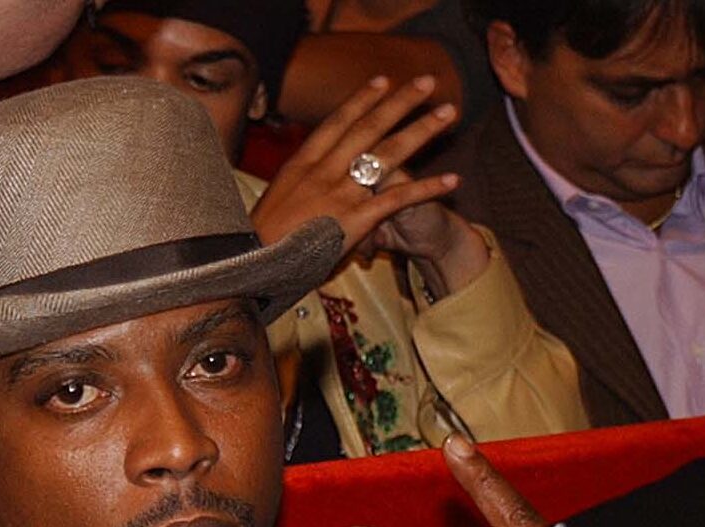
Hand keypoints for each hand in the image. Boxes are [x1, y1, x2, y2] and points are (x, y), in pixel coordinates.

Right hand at [250, 75, 460, 262]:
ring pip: (389, 153)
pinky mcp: (356, 219)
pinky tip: (452, 180)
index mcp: (301, 164)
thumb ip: (296, 184)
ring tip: (448, 113)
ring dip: (422, 130)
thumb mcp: (273, 201)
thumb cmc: (258, 241)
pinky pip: (399, 198)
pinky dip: (428, 188)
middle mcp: (323, 171)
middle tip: (425, 82)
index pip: (336, 123)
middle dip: (400, 102)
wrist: (252, 265)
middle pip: (368, 127)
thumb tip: (305, 178)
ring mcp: (341, 193)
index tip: (381, 82)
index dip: (361, 100)